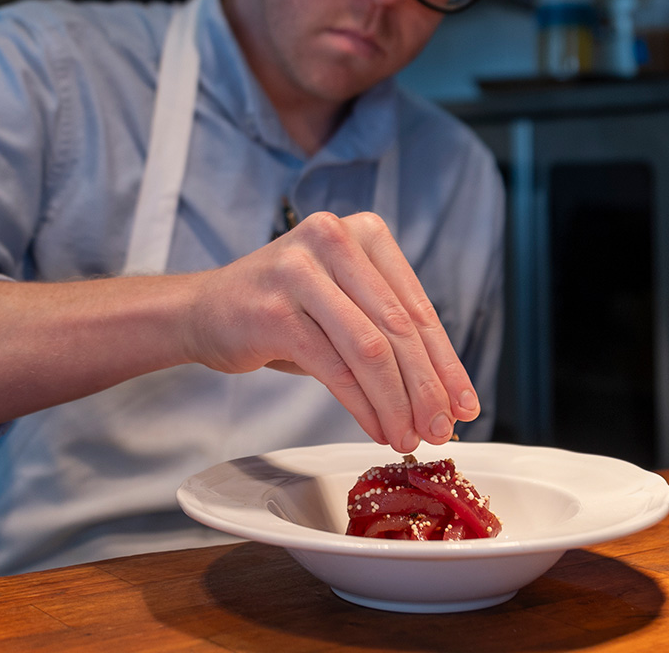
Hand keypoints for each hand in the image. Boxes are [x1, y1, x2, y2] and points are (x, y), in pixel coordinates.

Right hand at [182, 211, 479, 452]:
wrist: (203, 311)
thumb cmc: (283, 310)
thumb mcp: (342, 306)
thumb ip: (388, 335)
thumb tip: (444, 397)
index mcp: (362, 232)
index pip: (416, 307)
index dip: (446, 362)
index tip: (465, 404)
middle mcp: (333, 240)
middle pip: (398, 328)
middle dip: (426, 388)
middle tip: (442, 430)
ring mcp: (300, 271)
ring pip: (369, 350)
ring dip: (396, 403)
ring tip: (409, 437)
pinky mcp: (274, 310)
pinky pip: (334, 368)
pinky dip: (363, 406)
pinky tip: (377, 429)